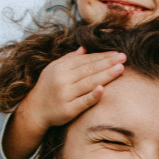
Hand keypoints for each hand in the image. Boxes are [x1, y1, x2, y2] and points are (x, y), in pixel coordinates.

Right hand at [4, 47, 125, 158]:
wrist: (34, 110)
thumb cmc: (47, 88)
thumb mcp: (53, 69)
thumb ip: (69, 59)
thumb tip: (84, 48)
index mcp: (61, 68)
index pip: (86, 60)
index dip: (102, 56)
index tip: (117, 53)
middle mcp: (63, 80)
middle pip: (89, 69)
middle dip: (108, 62)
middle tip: (124, 57)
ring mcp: (65, 95)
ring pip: (89, 83)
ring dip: (106, 75)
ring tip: (120, 68)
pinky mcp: (68, 110)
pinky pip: (83, 102)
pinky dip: (92, 95)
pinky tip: (103, 89)